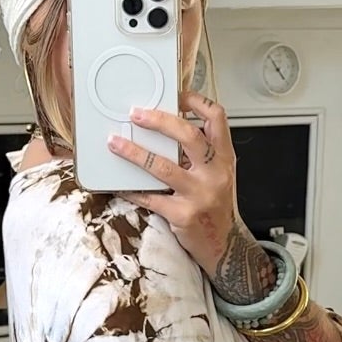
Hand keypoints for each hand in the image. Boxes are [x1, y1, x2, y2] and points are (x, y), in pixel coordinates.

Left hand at [107, 93, 240, 278]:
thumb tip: (170, 130)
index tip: (177, 95)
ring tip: (116, 143)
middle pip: (189, 136)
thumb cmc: (217, 208)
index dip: (197, 102)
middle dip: (159, 121)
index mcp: (224, 158)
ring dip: (134, 152)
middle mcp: (214, 173)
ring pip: (162, 166)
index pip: (217, 118)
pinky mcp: (182, 215)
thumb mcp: (220, 175)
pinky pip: (150, 198)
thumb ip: (203, 153)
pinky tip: (118, 183)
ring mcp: (199, 194)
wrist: (225, 246)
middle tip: (137, 114)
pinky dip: (131, 189)